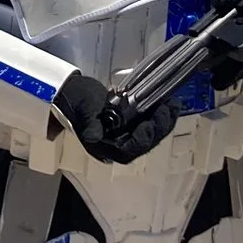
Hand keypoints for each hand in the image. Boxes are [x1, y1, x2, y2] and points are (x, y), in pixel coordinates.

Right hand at [54, 71, 174, 165]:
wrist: (69, 92)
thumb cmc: (75, 99)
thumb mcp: (82, 108)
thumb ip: (90, 122)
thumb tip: (96, 135)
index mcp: (102, 147)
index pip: (129, 151)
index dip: (144, 138)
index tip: (152, 120)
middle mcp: (114, 147)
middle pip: (143, 145)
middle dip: (160, 128)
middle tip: (171, 108)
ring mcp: (122, 137)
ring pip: (148, 136)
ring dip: (163, 122)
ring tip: (173, 105)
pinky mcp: (127, 127)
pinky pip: (147, 126)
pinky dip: (158, 117)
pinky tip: (166, 104)